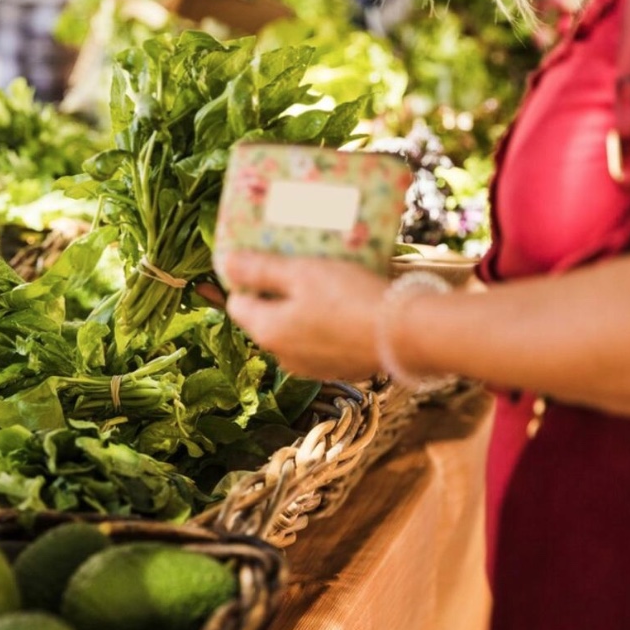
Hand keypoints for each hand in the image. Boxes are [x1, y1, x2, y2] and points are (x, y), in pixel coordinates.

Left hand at [221, 251, 387, 380]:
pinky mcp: (336, 370)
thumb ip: (260, 270)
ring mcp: (309, 368)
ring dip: (302, 310)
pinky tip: (346, 307)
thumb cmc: (348, 297)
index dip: (247, 279)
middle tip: (300, 266)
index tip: (266, 259)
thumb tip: (225, 264)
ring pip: (294, 331)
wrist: (404, 335)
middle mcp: (281, 357)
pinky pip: (319, 342)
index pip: (237, 304)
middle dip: (277, 294)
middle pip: (266, 318)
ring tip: (326, 283)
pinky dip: (325, 325)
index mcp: (266, 331)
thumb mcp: (301, 273)